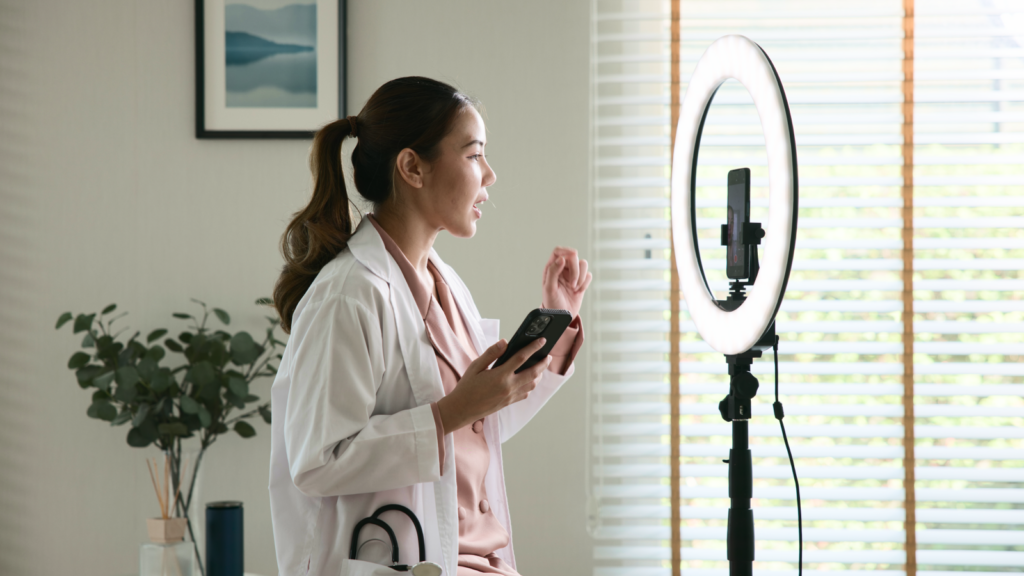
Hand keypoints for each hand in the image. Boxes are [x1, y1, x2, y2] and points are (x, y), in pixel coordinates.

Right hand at [435, 337, 550, 432]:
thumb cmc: (467, 386)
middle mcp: (508, 386)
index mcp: (499, 375)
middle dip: (543, 363)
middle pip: (533, 372)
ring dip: (539, 374)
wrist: (461, 409)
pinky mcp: (509, 402)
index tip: (542, 340)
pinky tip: (529, 379)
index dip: (533, 347)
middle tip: (548, 355)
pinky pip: (526, 393)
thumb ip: (491, 353)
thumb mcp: (475, 366)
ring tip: (541, 366)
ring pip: (532, 384)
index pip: (521, 358)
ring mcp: (510, 396)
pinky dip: (531, 385)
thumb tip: (505, 342)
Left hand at [541, 247, 591, 318]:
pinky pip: (589, 275)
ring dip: (581, 277)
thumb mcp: (549, 288)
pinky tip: (579, 290)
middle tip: (572, 284)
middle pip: (573, 257)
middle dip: (575, 270)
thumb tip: (561, 259)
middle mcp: (562, 269)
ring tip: (574, 288)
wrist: (561, 316)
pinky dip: (586, 283)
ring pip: (583, 264)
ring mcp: (572, 274)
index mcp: (551, 268)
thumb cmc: (552, 303)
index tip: (573, 255)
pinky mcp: (581, 281)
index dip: (566, 250)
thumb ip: (553, 272)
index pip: (558, 251)